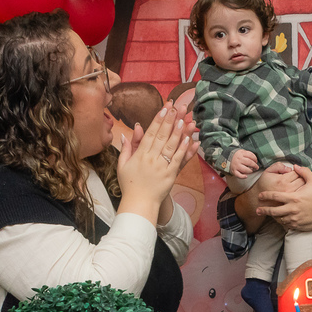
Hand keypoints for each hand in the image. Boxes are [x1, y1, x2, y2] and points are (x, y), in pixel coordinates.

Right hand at [116, 105, 197, 219]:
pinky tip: (189, 139)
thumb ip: (125, 149)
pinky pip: (178, 160)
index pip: (150, 133)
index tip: (164, 108)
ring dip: (178, 131)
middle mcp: (151, 158)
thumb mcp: (122, 166)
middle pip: (162, 136)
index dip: (158, 120)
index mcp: (140, 154)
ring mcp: (162, 166)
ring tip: (184, 118)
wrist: (139, 203)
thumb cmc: (130, 185)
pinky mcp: (170, 175)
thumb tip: (124, 135)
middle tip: (176, 107)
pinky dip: (183, 149)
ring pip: (171, 145)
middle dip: (169, 120)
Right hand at [230, 149, 259, 177]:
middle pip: (249, 162)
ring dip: (250, 171)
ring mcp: (236, 166)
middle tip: (256, 167)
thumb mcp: (242, 152)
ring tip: (251, 170)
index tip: (256, 161)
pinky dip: (243, 177)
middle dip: (255, 165)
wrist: (227, 158)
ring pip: (245, 169)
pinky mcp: (234, 171)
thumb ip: (248, 154)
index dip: (255, 159)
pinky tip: (246, 176)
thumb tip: (255, 160)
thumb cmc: (237, 156)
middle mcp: (239, 159)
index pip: (251, 156)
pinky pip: (239, 175)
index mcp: (241, 154)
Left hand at [255, 164, 311, 231]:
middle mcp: (292, 209)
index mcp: (294, 198)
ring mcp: (294, 219)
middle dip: (264, 210)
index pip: (276, 196)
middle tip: (258, 209)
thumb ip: (304, 172)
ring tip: (268, 214)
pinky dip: (281, 221)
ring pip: (279, 219)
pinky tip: (279, 219)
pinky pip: (285, 224)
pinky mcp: (297, 226)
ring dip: (273, 216)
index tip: (260, 195)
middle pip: (273, 211)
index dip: (266, 195)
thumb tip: (295, 166)